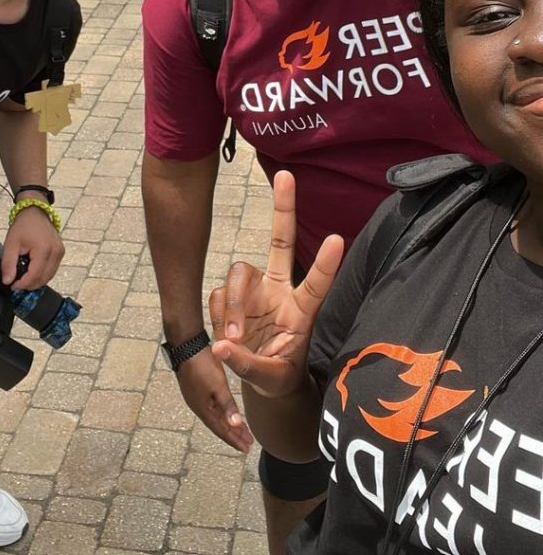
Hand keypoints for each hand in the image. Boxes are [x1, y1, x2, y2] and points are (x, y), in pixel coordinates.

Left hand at [1, 208, 63, 289]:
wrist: (35, 211)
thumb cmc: (23, 225)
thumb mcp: (11, 243)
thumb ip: (8, 263)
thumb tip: (7, 282)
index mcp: (44, 249)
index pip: (35, 276)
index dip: (23, 284)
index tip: (12, 286)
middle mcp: (56, 252)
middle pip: (43, 278)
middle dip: (29, 284)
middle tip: (16, 282)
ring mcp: (60, 253)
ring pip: (49, 276)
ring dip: (36, 280)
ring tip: (23, 276)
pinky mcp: (61, 252)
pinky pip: (52, 270)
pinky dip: (42, 274)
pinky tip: (31, 270)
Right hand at [174, 346, 253, 451]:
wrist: (186, 344)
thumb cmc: (202, 365)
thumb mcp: (218, 386)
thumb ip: (227, 406)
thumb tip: (235, 426)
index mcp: (202, 408)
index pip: (220, 429)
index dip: (233, 439)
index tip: (246, 448)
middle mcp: (197, 405)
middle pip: (217, 424)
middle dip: (233, 434)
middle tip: (247, 443)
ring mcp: (195, 396)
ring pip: (214, 416)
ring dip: (227, 424)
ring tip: (239, 430)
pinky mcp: (196, 387)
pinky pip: (211, 407)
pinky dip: (221, 413)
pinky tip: (224, 411)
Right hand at [208, 171, 343, 399]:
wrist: (262, 377)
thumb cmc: (277, 375)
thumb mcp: (270, 379)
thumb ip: (247, 364)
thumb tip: (221, 347)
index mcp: (302, 311)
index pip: (317, 284)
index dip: (325, 264)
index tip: (337, 239)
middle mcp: (279, 292)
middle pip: (281, 242)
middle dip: (283, 208)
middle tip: (286, 175)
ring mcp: (255, 292)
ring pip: (237, 272)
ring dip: (230, 301)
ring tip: (231, 336)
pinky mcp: (232, 298)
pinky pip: (217, 295)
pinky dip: (218, 313)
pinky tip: (226, 335)